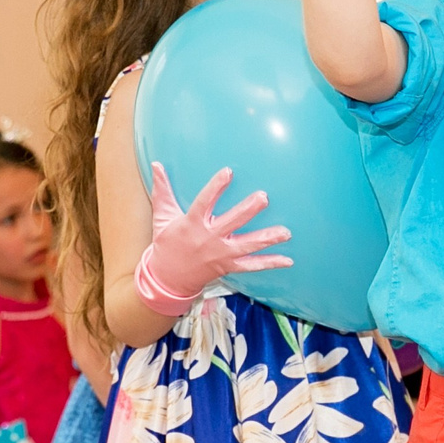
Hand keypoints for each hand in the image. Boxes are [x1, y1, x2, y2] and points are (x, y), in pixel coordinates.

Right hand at [135, 163, 291, 315]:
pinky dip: (269, 263)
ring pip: (246, 246)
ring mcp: (220, 254)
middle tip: (264, 197)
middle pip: (231, 222)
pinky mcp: (227, 267)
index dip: (215, 187)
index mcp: (192, 223)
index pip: (204, 202)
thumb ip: (162, 190)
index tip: (228, 171)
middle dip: (248, 210)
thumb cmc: (166, 243)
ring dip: (267, 239)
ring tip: (286, 232)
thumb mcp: (162, 216)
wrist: (167, 278)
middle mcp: (208, 239)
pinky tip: (288, 260)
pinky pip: (251, 266)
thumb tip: (156, 164)